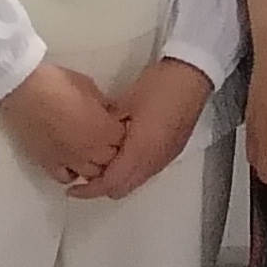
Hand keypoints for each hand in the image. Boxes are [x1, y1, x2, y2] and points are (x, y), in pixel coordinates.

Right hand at [0, 60, 124, 188]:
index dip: (121, 134)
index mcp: (104, 130)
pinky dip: (70, 173)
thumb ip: (104, 105)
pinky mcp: (48, 164)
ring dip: (94, 165)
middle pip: (111, 161)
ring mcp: (69, 160)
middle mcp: (90, 150)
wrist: (23, 89)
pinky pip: (65, 178)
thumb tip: (111, 112)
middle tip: (104, 138)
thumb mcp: (89, 87)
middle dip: (111, 151)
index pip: (124, 141)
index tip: (116, 125)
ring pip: (91, 175)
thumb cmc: (57, 82)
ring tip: (89, 152)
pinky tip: (69, 161)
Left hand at [69, 59, 214, 201]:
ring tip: (100, 162)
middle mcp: (153, 162)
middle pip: (122, 188)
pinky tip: (123, 152)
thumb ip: (107, 125)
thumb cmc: (160, 86)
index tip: (72, 187)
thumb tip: (93, 135)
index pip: (110, 182)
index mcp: (140, 151)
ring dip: (117, 178)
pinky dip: (131, 169)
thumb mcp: (125, 102)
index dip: (89, 189)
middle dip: (101, 186)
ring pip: (135, 181)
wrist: (193, 76)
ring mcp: (164, 158)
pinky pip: (147, 171)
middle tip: (83, 174)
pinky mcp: (171, 152)